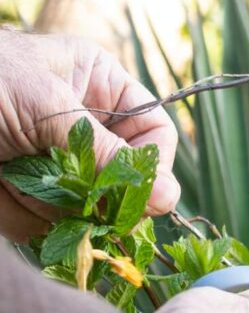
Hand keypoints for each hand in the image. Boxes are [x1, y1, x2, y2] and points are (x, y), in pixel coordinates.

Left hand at [0, 30, 178, 241]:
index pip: (154, 134)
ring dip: (60, 203)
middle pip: (128, 180)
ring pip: (91, 208)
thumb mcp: (49, 106)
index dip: (154, 166)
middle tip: (92, 205)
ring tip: (18, 174)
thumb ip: (107, 153)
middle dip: (108, 195)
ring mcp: (57, 167)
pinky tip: (4, 187)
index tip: (145, 195)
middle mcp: (84, 129)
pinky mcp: (29, 198)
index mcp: (98, 87)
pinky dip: (29, 216)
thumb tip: (168, 198)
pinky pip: (52, 225)